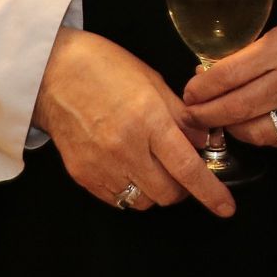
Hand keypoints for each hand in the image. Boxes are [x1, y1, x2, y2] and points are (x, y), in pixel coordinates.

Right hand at [31, 29, 234, 216]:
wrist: (50, 72)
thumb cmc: (105, 68)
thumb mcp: (152, 81)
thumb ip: (181, 115)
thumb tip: (205, 142)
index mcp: (148, 120)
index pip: (187, 168)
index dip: (210, 192)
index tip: (226, 208)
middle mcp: (125, 148)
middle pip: (167, 194)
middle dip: (182, 189)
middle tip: (180, 172)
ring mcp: (101, 166)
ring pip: (143, 202)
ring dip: (155, 191)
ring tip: (151, 167)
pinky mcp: (82, 175)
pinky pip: (117, 200)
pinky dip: (130, 190)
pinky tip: (128, 168)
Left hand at [183, 7, 276, 146]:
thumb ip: (253, 51)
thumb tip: (213, 73)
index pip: (230, 74)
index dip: (202, 87)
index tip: (188, 91)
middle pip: (236, 107)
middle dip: (205, 114)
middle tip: (189, 114)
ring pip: (254, 132)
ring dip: (229, 128)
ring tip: (217, 121)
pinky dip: (257, 135)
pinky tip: (248, 125)